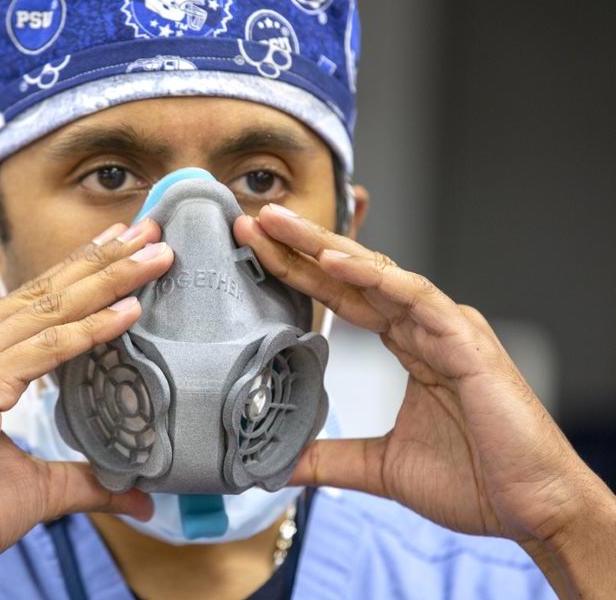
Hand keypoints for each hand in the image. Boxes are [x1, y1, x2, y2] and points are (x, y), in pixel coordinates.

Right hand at [0, 220, 171, 596]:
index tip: (118, 247)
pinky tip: (131, 310)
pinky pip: (46, 349)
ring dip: (109, 280)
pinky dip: (91, 329)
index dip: (78, 272)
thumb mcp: (33, 484)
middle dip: (103, 260)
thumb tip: (135, 493)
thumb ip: (85, 478)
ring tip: (156, 256)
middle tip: (149, 231)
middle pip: (45, 292)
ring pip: (50, 309)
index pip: (29, 302)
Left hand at [234, 204, 615, 596]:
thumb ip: (331, 457)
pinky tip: (332, 261)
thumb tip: (280, 466)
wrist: (532, 509)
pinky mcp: (466, 340)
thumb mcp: (381, 466)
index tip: (256, 253)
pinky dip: (374, 277)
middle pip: (351, 275)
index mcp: (409, 344)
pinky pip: (414, 297)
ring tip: (278, 225)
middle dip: (300, 246)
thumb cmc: (474, 481)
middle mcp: (424, 326)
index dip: (299, 273)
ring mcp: (446, 328)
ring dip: (324, 246)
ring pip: (377, 273)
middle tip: (255, 220)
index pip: (342, 298)